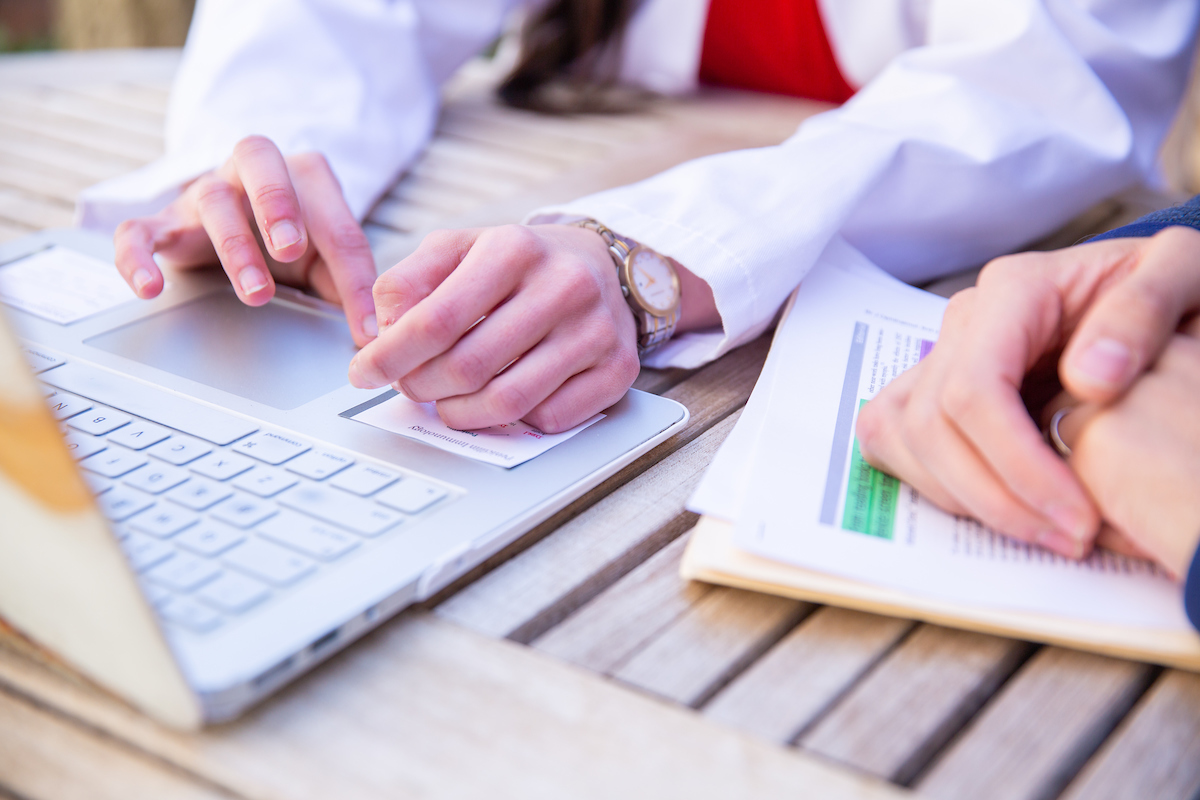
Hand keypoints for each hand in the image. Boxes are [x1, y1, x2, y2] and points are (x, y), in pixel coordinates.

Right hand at [113, 136, 378, 346]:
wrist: (239, 225)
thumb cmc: (292, 243)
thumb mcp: (327, 263)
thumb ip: (349, 288)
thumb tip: (377, 338)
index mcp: (305, 177)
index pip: (336, 223)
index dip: (356, 279)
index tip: (367, 329)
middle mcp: (252, 172)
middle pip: (259, 160)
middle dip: (277, 203)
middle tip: (292, 249)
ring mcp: (204, 193)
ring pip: (211, 200)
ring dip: (234, 246)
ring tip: (255, 294)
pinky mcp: (164, 222)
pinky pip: (139, 230)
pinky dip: (138, 256)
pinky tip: (149, 288)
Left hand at [348, 224, 642, 432]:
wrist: (601, 266)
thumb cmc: (519, 264)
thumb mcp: (457, 249)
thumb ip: (407, 282)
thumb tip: (376, 335)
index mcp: (514, 249)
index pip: (436, 320)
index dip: (390, 355)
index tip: (363, 373)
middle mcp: (563, 286)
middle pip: (467, 367)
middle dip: (421, 386)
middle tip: (409, 385)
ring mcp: (596, 331)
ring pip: (508, 401)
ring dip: (461, 413)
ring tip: (447, 399)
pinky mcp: (618, 369)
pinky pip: (550, 418)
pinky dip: (514, 420)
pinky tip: (500, 398)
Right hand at [856, 226, 1199, 557]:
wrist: (1148, 298)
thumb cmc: (1166, 286)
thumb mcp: (1183, 272)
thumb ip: (1145, 308)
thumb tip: (1089, 379)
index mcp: (1014, 290)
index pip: (974, 389)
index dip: (1016, 465)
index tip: (1077, 516)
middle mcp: (964, 322)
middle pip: (932, 425)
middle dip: (996, 497)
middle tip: (1071, 540)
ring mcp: (942, 356)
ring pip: (905, 440)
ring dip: (967, 500)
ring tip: (1046, 533)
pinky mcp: (935, 389)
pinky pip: (901, 444)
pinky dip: (942, 487)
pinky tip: (1006, 508)